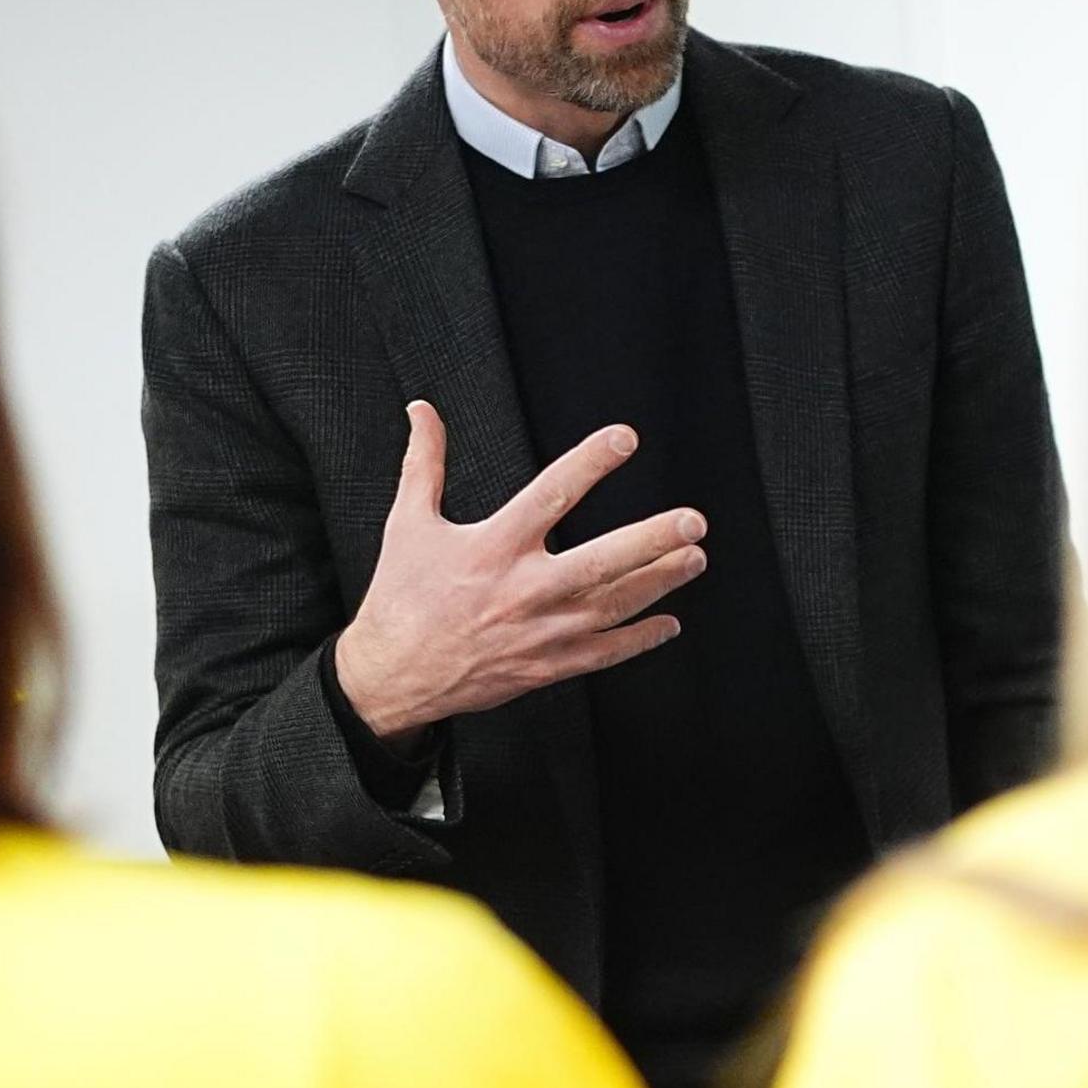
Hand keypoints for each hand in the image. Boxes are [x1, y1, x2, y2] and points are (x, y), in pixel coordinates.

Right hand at [334, 402, 706, 740]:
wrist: (392, 676)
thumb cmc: (401, 597)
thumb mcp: (408, 523)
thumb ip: (424, 464)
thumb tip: (422, 411)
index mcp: (492, 548)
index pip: (551, 494)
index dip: (590, 463)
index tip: (626, 438)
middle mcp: (522, 590)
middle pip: (600, 562)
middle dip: (652, 541)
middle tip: (693, 521)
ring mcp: (539, 632)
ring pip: (612, 606)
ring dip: (659, 583)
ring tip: (695, 558)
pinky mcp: (545, 666)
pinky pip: (603, 654)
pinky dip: (639, 640)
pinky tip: (669, 624)